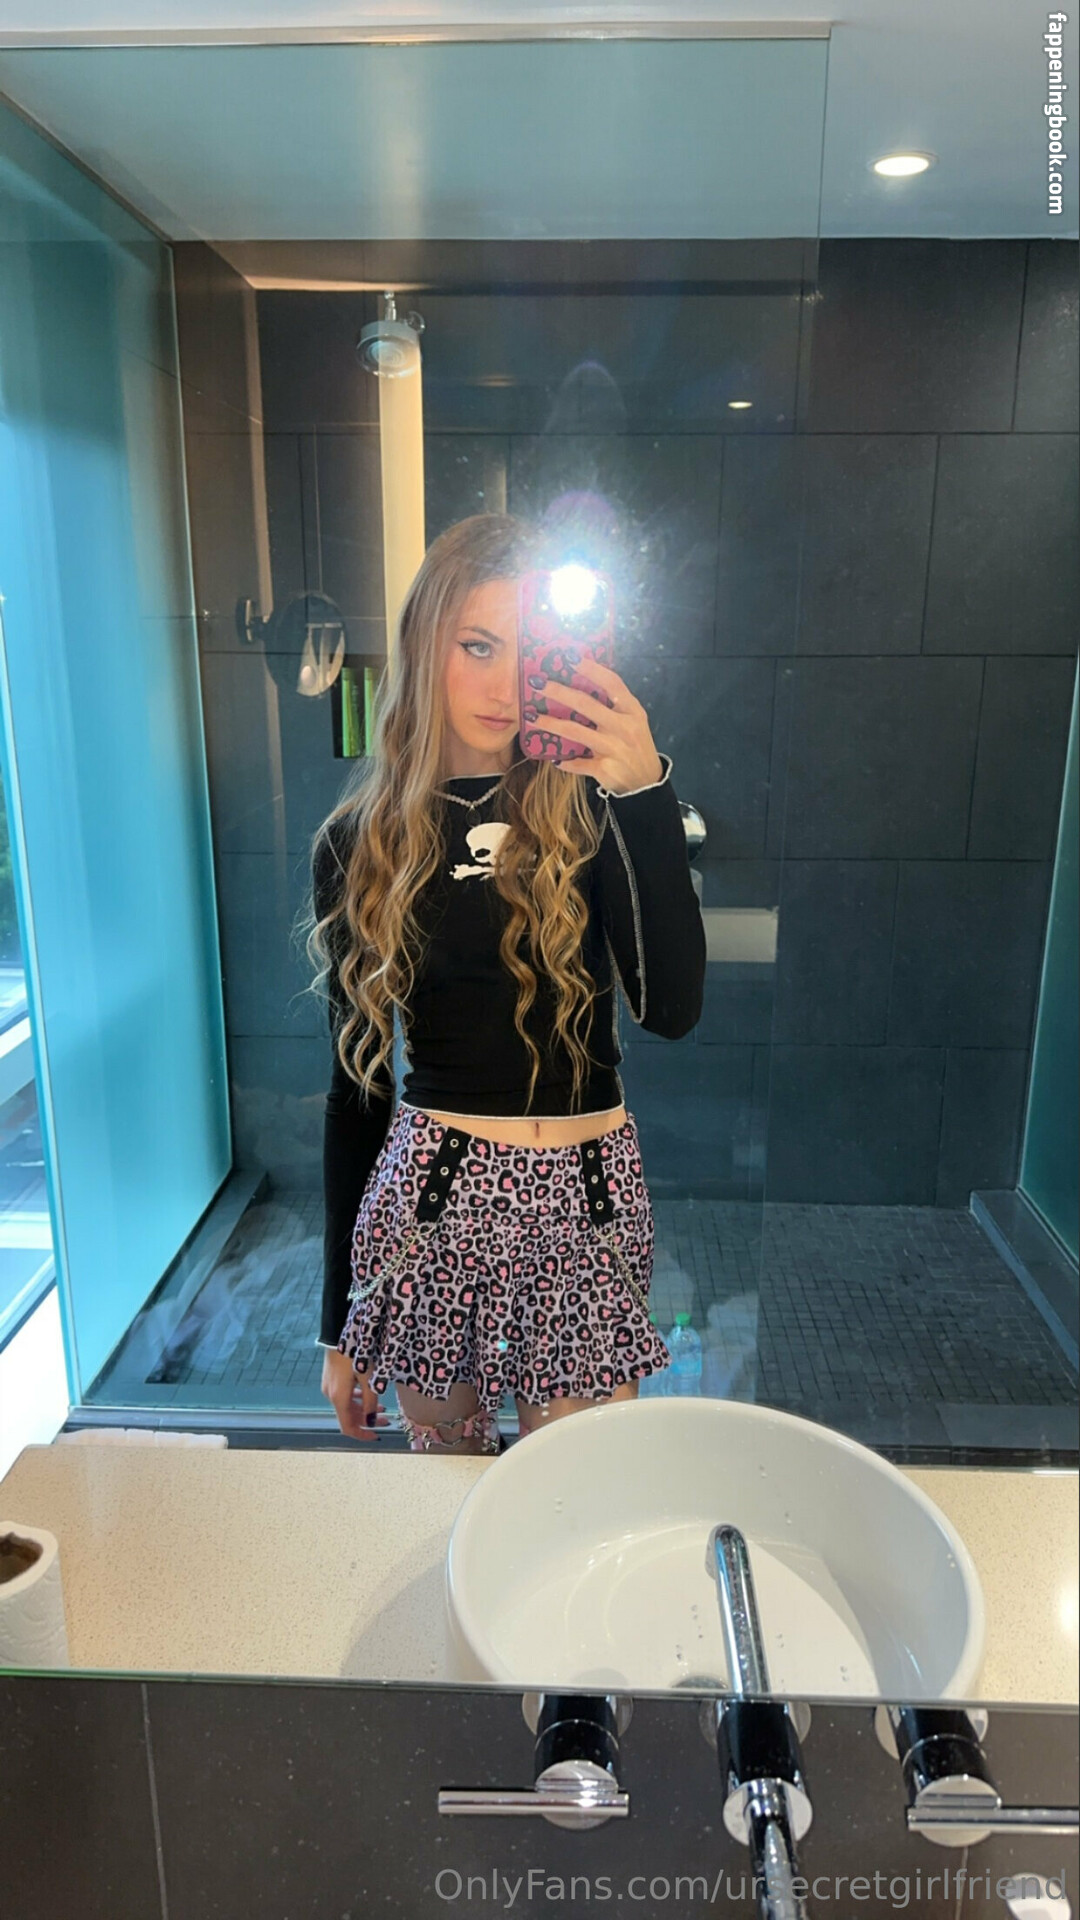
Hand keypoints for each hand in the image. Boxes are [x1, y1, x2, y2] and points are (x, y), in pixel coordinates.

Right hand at [321, 1346, 391, 1440]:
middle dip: (368, 1421)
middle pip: (348, 1417)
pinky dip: (356, 1400)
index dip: (362, 1435)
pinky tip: (368, 1394)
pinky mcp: (330, 1378)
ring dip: (363, 1410)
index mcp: (338, 1398)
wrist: (338, 1331)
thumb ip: (371, 1401)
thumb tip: (372, 1421)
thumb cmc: (356, 1353)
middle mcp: (330, 1395)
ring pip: (346, 1406)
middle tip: (387, 1420)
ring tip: (382, 1407)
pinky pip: (343, 1396)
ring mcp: (328, 1386)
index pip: (347, 1427)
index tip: (377, 1436)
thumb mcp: (369, 1377)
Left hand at [539, 659, 663, 796]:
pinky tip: (554, 758)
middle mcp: (624, 726)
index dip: (591, 669)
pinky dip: (565, 761)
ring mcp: (614, 748)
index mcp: (632, 711)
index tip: (570, 657)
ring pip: (575, 731)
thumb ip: (614, 706)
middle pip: (587, 704)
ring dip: (550, 723)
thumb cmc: (635, 746)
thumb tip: (580, 685)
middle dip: (559, 691)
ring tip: (531, 717)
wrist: (646, 783)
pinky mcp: (605, 768)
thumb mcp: (633, 722)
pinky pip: (577, 762)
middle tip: (537, 683)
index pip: (612, 683)